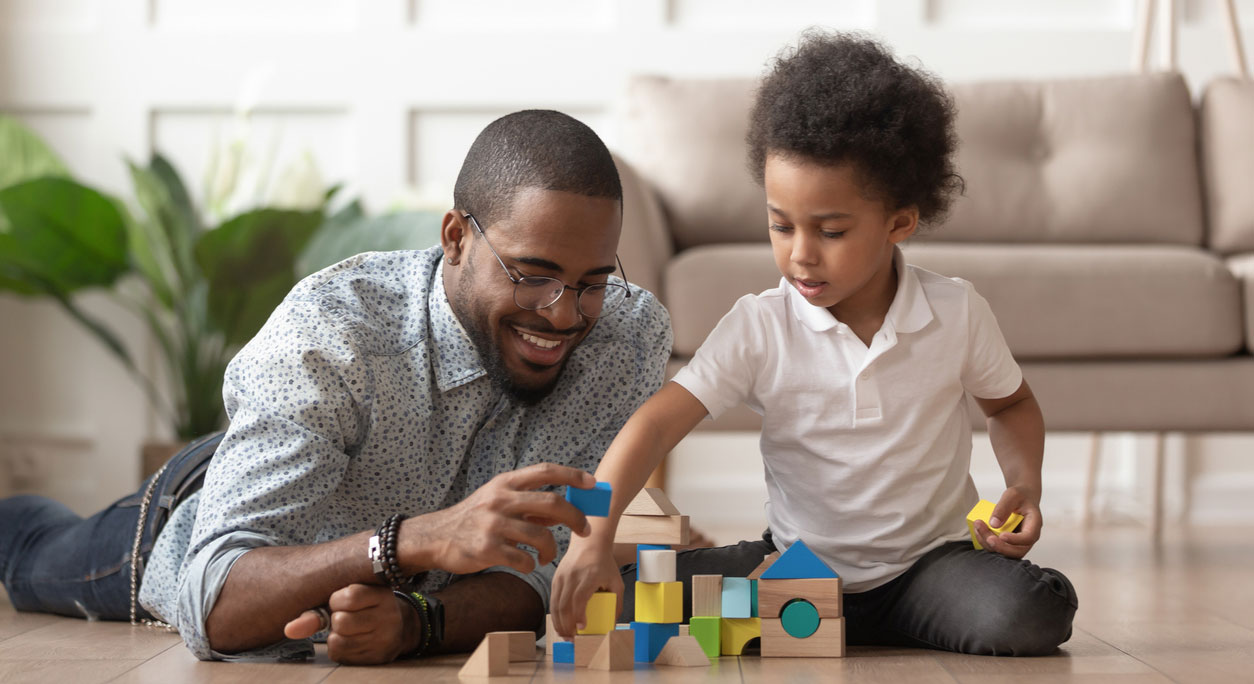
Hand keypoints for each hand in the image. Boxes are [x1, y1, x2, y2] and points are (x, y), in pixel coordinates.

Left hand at [283, 584, 412, 664]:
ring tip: (349, 629)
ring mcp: (385, 639)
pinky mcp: (378, 657)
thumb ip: (318, 610)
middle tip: (348, 616)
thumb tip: (289, 630)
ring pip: (338, 640)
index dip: (336, 600)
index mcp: (383, 594)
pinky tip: (351, 641)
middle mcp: (389, 616)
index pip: (349, 596)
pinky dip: (338, 648)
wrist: (399, 627)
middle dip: (336, 619)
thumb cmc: (366, 607)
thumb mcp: (349, 598)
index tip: (342, 600)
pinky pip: (341, 655)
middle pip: (341, 621)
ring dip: (336, 636)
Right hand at [402, 463, 595, 575]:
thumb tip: (564, 510)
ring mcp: (494, 524)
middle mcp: (501, 500)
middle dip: (575, 517)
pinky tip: (526, 564)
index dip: (572, 475)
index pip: (545, 471)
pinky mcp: (487, 549)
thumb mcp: (498, 501)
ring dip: (551, 550)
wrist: (435, 537)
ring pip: (541, 536)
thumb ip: (528, 504)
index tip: (593, 483)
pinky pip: (524, 559)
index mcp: (505, 483)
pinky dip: (531, 565)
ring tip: (546, 556)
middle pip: (552, 503)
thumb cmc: (474, 519)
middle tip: (584, 530)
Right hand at [550, 536, 623, 638]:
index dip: (578, 615)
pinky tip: (560, 623)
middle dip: (566, 625)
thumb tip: (613, 623)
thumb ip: (617, 602)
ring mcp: (562, 576)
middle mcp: (572, 576)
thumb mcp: (617, 581)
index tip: (582, 628)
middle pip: (564, 605)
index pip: (579, 598)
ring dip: (558, 622)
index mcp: (589, 576)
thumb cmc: (604, 563)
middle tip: (572, 639)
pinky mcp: (556, 578)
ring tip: (564, 635)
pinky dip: (555, 614)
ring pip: (555, 604)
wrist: (589, 543)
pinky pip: (552, 599)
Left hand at [973, 486, 1041, 558]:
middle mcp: (1028, 537)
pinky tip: (978, 530)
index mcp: (1034, 525)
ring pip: (1005, 552)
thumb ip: (1004, 507)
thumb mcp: (1012, 495)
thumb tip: (993, 524)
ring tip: (978, 527)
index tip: (1002, 535)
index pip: (1028, 538)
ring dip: (989, 544)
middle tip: (987, 537)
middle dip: (1000, 547)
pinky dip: (986, 541)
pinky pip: (997, 547)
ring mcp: (1018, 542)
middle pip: (1017, 551)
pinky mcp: (1008, 542)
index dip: (1015, 540)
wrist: (1021, 498)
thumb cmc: (1020, 496)